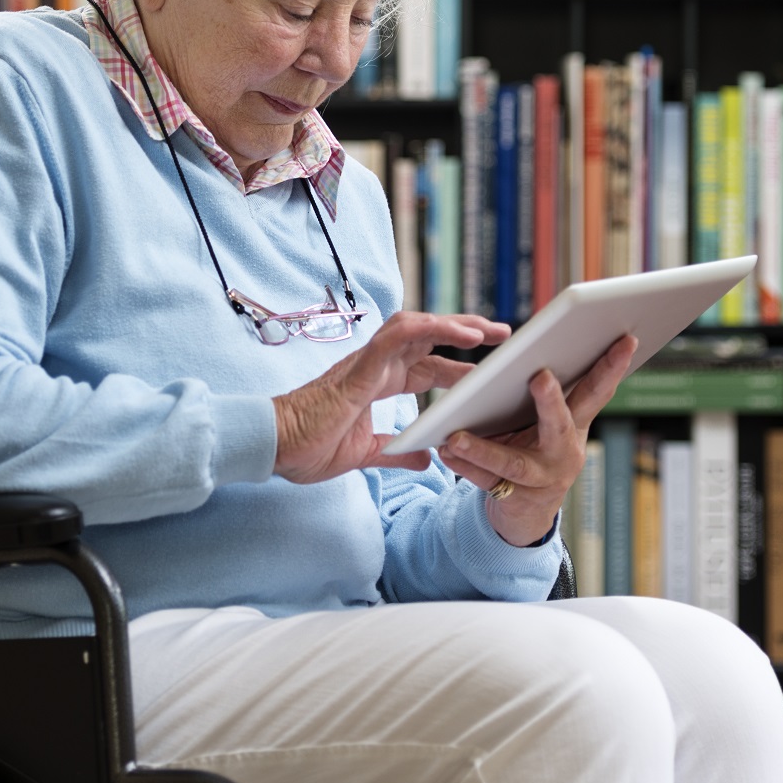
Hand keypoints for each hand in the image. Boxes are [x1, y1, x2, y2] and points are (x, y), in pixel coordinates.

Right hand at [273, 311, 510, 484]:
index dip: (460, 366)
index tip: (492, 372)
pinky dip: (431, 329)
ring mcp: (369, 360)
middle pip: (431, 338)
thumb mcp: (366, 454)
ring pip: (419, 327)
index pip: (429, 366)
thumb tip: (426, 459)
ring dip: (456, 324)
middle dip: (469, 333)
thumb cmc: (310, 447)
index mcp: (379, 382)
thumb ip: (396, 453)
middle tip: (506, 336)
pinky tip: (460, 335)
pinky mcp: (361, 364)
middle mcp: (378, 365)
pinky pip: (399, 335)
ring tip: (490, 331)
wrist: (276, 448)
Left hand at [439, 334, 638, 546]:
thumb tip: (536, 352)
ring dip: (484, 449)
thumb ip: (552, 394)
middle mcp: (565, 452)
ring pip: (513, 462)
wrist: (528, 509)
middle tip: (541, 377)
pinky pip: (486, 480)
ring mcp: (542, 478)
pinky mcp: (515, 497)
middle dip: (551, 401)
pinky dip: (465, 466)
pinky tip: (446, 451)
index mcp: (576, 424)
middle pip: (560, 424)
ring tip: (456, 437)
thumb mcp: (550, 423)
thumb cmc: (537, 449)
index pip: (597, 391)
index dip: (613, 367)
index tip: (625, 340)